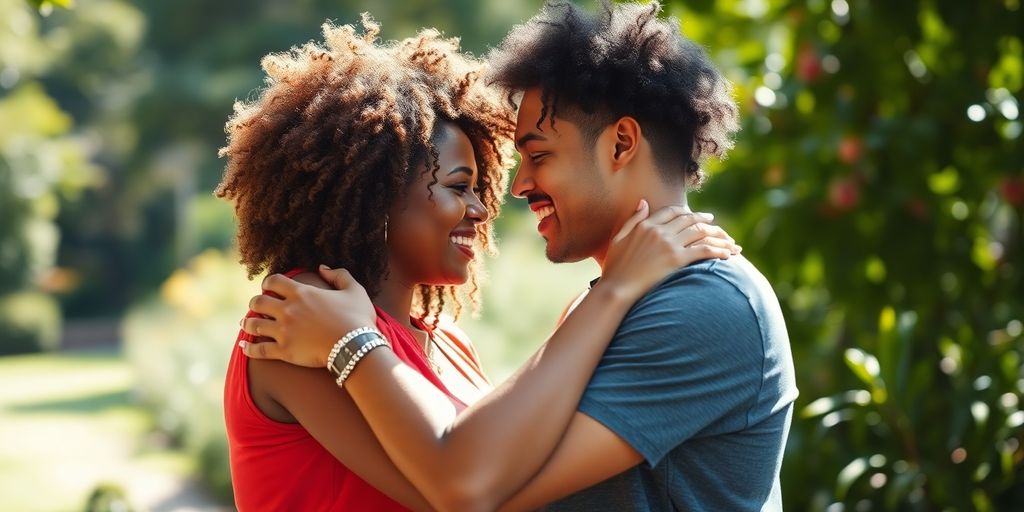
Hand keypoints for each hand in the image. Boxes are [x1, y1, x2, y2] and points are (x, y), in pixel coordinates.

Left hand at [239, 266, 376, 367]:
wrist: (356, 347)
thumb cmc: (357, 318)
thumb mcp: (354, 290)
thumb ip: (338, 275)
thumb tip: (322, 268)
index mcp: (301, 293)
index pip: (273, 281)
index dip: (268, 283)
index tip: (269, 288)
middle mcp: (288, 310)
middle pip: (258, 302)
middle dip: (255, 303)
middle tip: (257, 306)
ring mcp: (284, 331)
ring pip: (254, 325)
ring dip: (247, 323)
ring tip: (245, 324)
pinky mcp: (284, 351)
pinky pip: (259, 350)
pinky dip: (249, 348)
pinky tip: (243, 347)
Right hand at [600, 200, 739, 299]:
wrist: (617, 289)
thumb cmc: (614, 268)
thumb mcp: (619, 238)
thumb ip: (633, 219)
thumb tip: (644, 202)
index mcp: (645, 224)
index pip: (672, 212)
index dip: (688, 212)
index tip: (697, 216)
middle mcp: (659, 231)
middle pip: (690, 220)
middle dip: (707, 222)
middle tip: (716, 226)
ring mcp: (669, 244)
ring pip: (701, 233)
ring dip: (718, 236)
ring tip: (729, 242)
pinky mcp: (676, 259)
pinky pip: (704, 250)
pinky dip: (719, 250)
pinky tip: (728, 255)